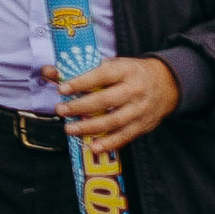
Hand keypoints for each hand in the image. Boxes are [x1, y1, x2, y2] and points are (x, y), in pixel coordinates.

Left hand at [52, 53, 181, 158]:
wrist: (166, 83)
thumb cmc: (129, 73)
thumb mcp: (110, 65)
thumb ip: (79, 70)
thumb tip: (48, 72)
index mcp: (125, 70)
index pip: (102, 75)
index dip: (82, 82)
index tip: (62, 88)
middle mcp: (134, 89)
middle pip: (106, 100)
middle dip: (81, 106)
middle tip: (61, 110)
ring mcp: (139, 109)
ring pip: (114, 120)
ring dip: (90, 127)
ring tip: (70, 129)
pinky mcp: (142, 125)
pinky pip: (125, 136)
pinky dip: (109, 143)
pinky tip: (93, 147)